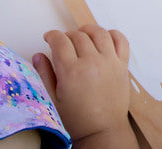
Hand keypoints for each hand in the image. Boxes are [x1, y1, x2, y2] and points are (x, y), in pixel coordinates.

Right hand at [33, 25, 136, 147]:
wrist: (102, 130)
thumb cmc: (77, 118)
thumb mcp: (53, 98)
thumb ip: (45, 74)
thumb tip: (38, 55)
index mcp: (72, 71)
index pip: (60, 41)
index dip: (52, 35)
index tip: (49, 37)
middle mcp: (92, 63)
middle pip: (78, 35)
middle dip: (67, 35)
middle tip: (64, 42)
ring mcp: (109, 62)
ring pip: (99, 33)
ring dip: (88, 30)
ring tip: (82, 35)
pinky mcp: (122, 65)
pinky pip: (121, 40)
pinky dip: (113, 34)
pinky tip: (104, 38)